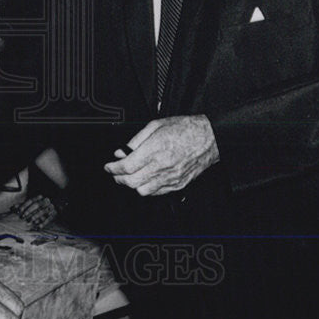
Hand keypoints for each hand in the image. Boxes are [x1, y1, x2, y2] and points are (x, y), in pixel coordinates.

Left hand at [13, 195, 57, 229]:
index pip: (31, 200)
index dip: (24, 205)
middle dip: (29, 210)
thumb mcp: (32, 203)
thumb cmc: (41, 204)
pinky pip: (49, 219)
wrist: (57, 204)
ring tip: (30, 221)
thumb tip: (12, 208)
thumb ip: (23, 205)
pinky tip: (38, 227)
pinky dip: (43, 223)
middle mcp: (45, 201)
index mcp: (40, 197)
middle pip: (37, 205)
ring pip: (43, 211)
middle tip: (23, 216)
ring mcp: (50, 207)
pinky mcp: (54, 214)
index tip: (19, 210)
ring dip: (36, 217)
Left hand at [104, 115, 219, 195]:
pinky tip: (145, 180)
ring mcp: (171, 177)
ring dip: (132, 185)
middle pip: (132, 181)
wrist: (209, 138)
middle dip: (119, 178)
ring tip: (129, 177)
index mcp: (155, 150)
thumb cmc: (185, 129)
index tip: (109, 166)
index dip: (113, 168)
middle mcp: (162, 166)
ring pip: (143, 190)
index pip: (126, 166)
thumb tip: (122, 151)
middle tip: (115, 173)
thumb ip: (136, 140)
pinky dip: (147, 188)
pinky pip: (157, 192)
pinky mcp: (178, 184)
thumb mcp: (156, 125)